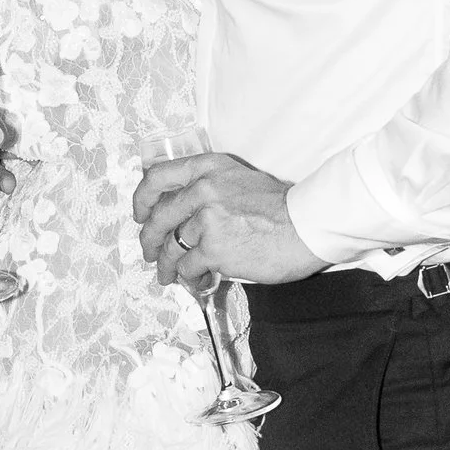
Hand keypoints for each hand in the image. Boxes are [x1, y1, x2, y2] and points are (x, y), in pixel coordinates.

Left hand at [134, 152, 323, 286]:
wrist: (308, 225)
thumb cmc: (281, 208)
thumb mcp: (241, 179)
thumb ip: (211, 187)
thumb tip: (184, 213)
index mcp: (209, 168)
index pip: (158, 177)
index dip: (142, 199)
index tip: (141, 214)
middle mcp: (203, 189)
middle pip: (158, 217)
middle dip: (148, 240)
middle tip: (150, 254)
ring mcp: (207, 219)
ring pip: (171, 247)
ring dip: (166, 266)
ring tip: (169, 277)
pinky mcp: (214, 249)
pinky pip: (188, 268)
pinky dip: (190, 278)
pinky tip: (198, 281)